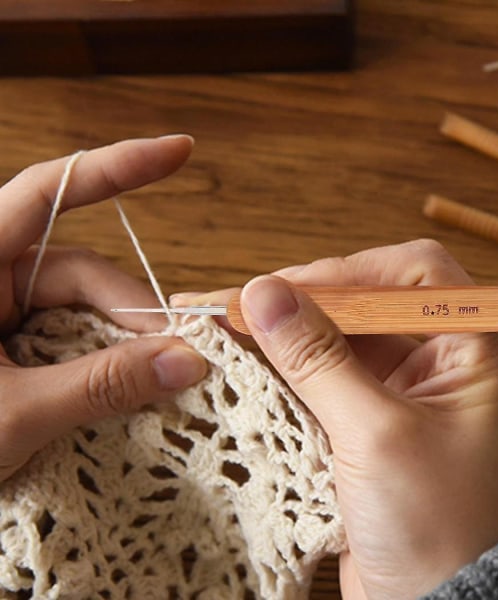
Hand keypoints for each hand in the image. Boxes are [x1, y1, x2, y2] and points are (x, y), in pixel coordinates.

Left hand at [0, 137, 206, 482]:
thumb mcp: (12, 414)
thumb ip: (100, 385)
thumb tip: (186, 361)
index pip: (45, 194)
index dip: (117, 168)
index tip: (179, 150)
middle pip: (81, 271)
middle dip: (132, 311)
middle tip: (179, 356)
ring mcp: (2, 313)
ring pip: (83, 307)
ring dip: (123, 342)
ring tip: (157, 379)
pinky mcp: (15, 344)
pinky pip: (75, 336)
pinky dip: (105, 360)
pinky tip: (126, 386)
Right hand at [237, 241, 497, 598]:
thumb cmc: (435, 530)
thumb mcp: (375, 434)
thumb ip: (318, 359)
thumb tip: (265, 295)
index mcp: (473, 351)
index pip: (413, 275)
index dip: (349, 272)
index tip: (287, 286)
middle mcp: (441, 359)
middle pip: (367, 301)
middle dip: (304, 299)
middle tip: (241, 301)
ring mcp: (402, 387)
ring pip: (337, 335)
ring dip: (286, 330)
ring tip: (229, 322)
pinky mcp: (368, 414)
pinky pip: (323, 372)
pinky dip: (285, 364)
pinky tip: (247, 358)